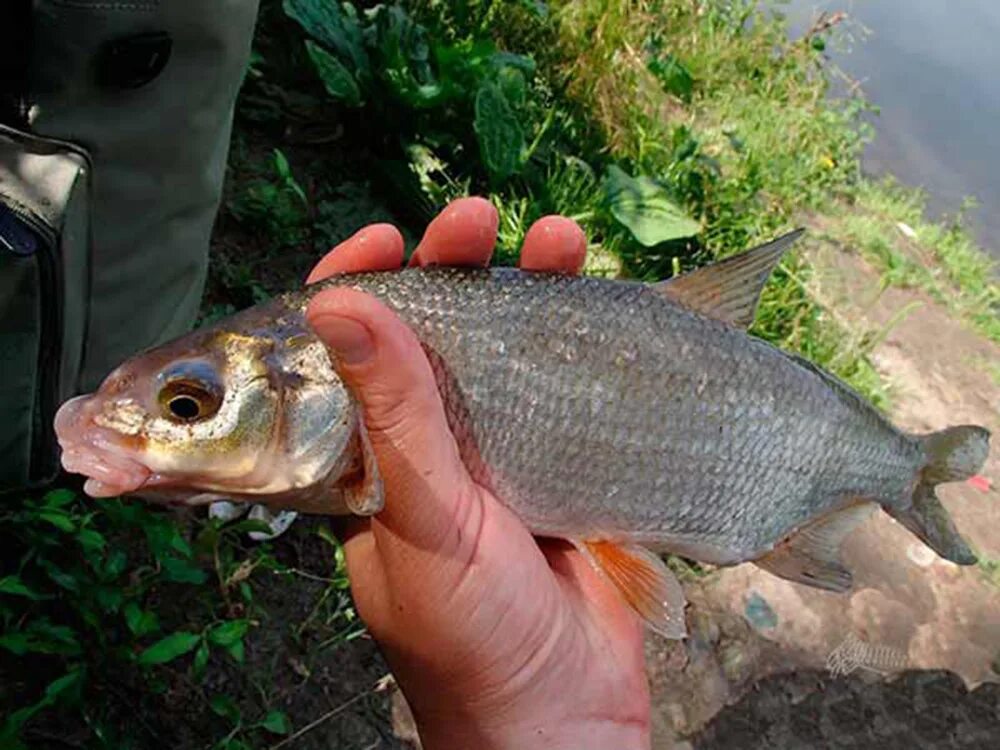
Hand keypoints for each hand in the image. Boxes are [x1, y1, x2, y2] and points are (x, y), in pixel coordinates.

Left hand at [305, 198, 649, 749]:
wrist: (564, 718)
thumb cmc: (473, 636)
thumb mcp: (423, 519)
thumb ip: (391, 413)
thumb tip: (338, 304)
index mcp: (365, 462)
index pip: (344, 355)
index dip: (358, 288)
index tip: (386, 237)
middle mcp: (424, 450)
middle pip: (430, 336)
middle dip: (453, 269)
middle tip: (479, 220)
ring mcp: (494, 458)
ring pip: (502, 353)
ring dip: (527, 291)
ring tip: (565, 242)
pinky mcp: (556, 470)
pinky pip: (562, 390)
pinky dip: (579, 342)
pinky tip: (598, 300)